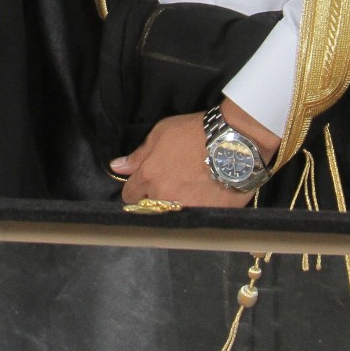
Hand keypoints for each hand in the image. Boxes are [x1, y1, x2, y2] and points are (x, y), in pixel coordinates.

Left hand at [108, 113, 251, 209]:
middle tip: (170, 185)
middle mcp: (163, 197)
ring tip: (188, 191)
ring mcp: (184, 209)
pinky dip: (195, 209)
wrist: (231, 142)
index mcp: (149, 177)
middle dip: (154, 198)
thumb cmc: (195, 132)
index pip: (130, 195)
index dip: (136, 189)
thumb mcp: (161, 133)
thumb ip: (138, 154)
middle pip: (149, 208)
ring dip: (175, 205)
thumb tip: (118, 166)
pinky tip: (203, 197)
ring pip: (170, 214)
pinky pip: (193, 218)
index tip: (144, 184)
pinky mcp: (206, 216)